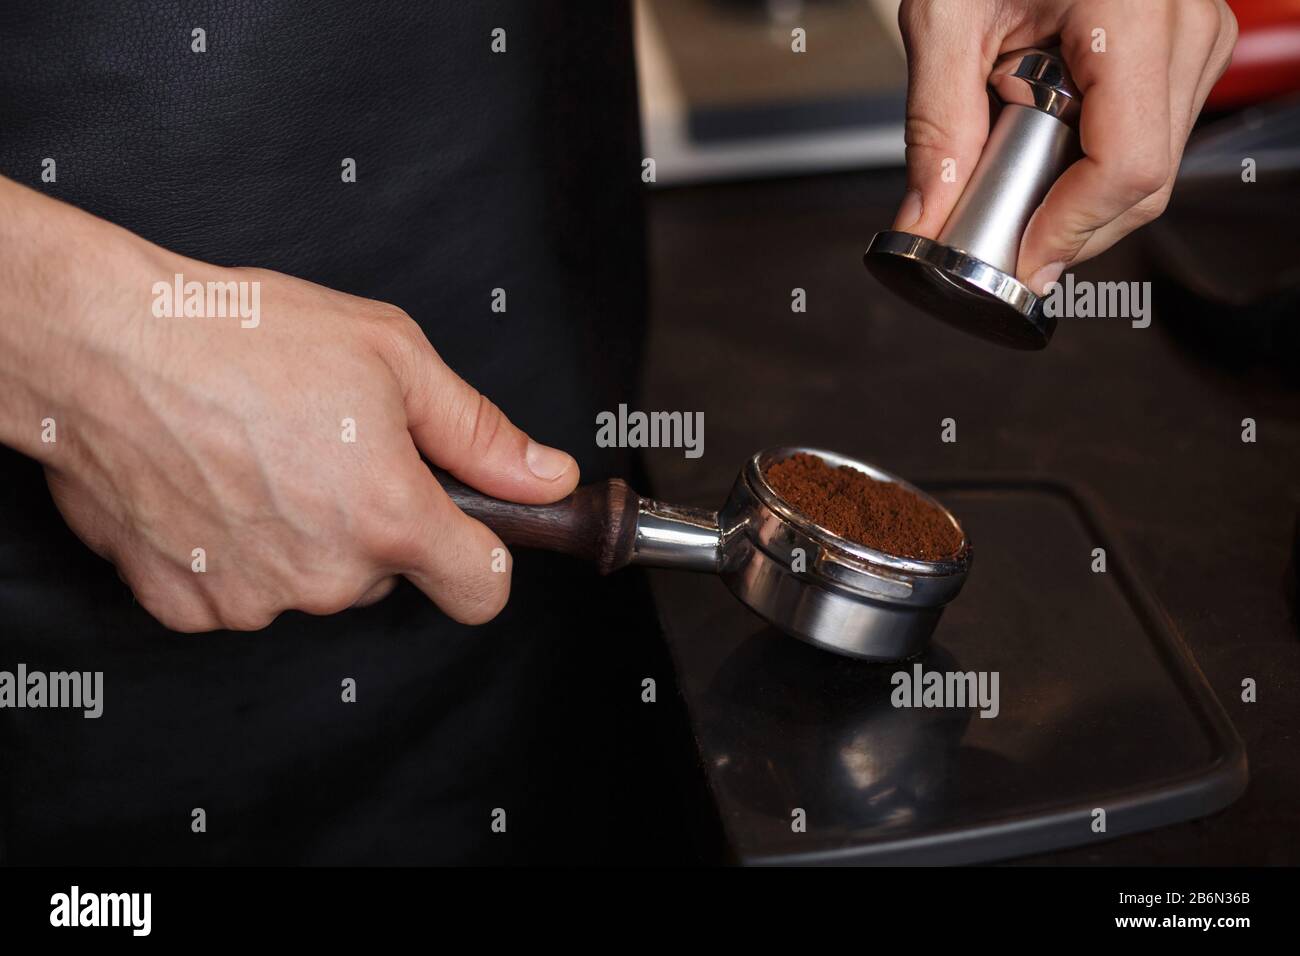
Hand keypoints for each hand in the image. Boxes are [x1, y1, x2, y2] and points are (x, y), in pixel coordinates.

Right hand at [20, 229, 577, 631]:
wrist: (101, 346)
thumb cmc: (239, 336)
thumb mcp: (391, 355)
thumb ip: (479, 432)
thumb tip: (544, 476)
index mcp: (388, 515)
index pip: (482, 589)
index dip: (483, 557)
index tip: (465, 531)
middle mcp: (326, 574)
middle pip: (389, 575)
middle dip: (374, 523)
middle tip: (327, 448)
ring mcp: (252, 597)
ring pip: (314, 583)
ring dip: (304, 538)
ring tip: (260, 459)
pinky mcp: (186, 605)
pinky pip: (241, 594)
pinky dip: (237, 553)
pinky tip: (213, 489)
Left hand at [892, 0, 1236, 291]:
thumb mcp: (945, 19)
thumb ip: (936, 128)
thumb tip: (928, 218)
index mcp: (1131, 12)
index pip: (1127, 166)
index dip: (1068, 230)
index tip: (1017, 261)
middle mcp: (1185, 27)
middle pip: (1144, 185)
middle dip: (1065, 225)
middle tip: (995, 226)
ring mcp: (1196, 40)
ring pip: (1151, 171)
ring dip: (1078, 195)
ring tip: (1017, 153)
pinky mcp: (1186, 53)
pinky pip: (1149, 139)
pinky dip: (1093, 164)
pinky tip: (1048, 137)